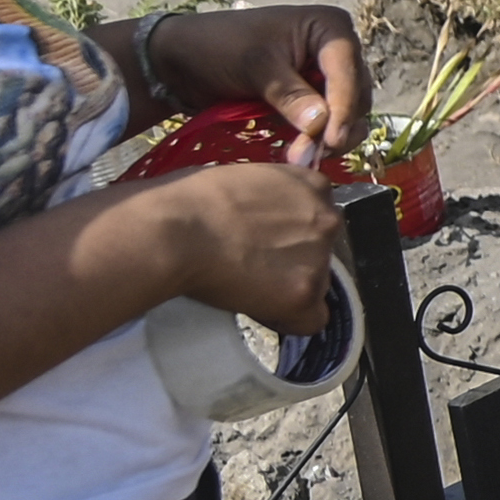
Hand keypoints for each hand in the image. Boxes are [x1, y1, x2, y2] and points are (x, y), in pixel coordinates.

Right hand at [131, 157, 348, 334]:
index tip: (266, 243)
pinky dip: (288, 321)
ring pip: (317, 285)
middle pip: (322, 251)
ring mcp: (319, 257)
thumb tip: (258, 214)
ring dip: (289, 289)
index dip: (291, 234)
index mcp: (313, 185)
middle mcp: (326, 218)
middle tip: (253, 266)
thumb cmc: (187, 199)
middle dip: (294, 261)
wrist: (173, 230)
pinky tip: (259, 310)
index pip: (319, 217)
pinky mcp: (304, 293)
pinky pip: (311, 321)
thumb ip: (267, 196)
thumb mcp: (244, 177)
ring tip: (245, 285)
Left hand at [146, 6, 366, 163]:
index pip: (348, 71)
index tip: (330, 139)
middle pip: (356, 96)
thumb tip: (322, 124)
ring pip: (347, 115)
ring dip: (328, 138)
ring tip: (300, 156)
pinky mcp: (309, 100)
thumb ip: (290, 95)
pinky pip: (326, 125)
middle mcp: (334, 51)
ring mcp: (323, 78)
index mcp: (327, 28)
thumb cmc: (217, 47)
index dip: (343, 107)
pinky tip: (297, 153)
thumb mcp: (254, 65)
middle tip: (308, 154)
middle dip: (336, 126)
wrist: (182, 59)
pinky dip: (315, 141)